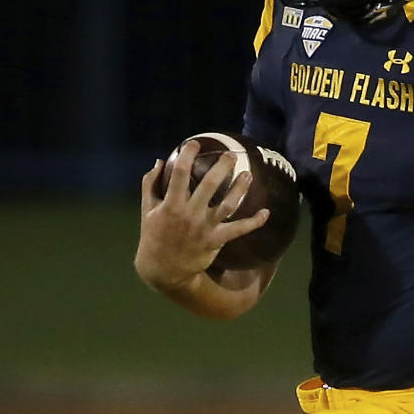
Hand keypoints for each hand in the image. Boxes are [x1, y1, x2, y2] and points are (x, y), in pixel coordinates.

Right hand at [133, 140, 270, 290]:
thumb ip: (150, 185)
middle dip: (222, 167)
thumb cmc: (154, 236)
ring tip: (248, 174)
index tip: (194, 144)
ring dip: (240, 188)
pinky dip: (254, 222)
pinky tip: (266, 213)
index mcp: (171, 204)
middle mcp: (189, 214)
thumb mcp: (147, 210)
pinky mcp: (215, 241)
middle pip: (209, 185)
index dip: (187, 156)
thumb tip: (158, 161)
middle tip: (231, 155)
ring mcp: (203, 228)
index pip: (179, 174)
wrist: (163, 270)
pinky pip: (238, 230)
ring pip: (227, 204)